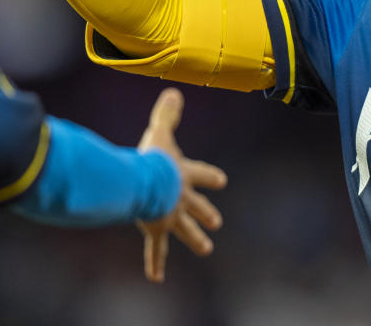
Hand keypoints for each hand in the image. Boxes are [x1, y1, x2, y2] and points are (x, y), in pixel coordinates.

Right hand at [137, 88, 227, 282]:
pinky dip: (155, 264)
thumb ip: (167, 114)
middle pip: (198, 207)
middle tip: (217, 223)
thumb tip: (174, 91)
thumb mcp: (161, 132)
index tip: (222, 180)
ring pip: (186, 230)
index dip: (211, 177)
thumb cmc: (154, 158)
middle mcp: (182, 198)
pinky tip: (157, 279)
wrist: (148, 184)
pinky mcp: (157, 229)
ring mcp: (171, 216)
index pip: (203, 174)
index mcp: (185, 174)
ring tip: (207, 248)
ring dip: (195, 239)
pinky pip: (156, 250)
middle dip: (207, 214)